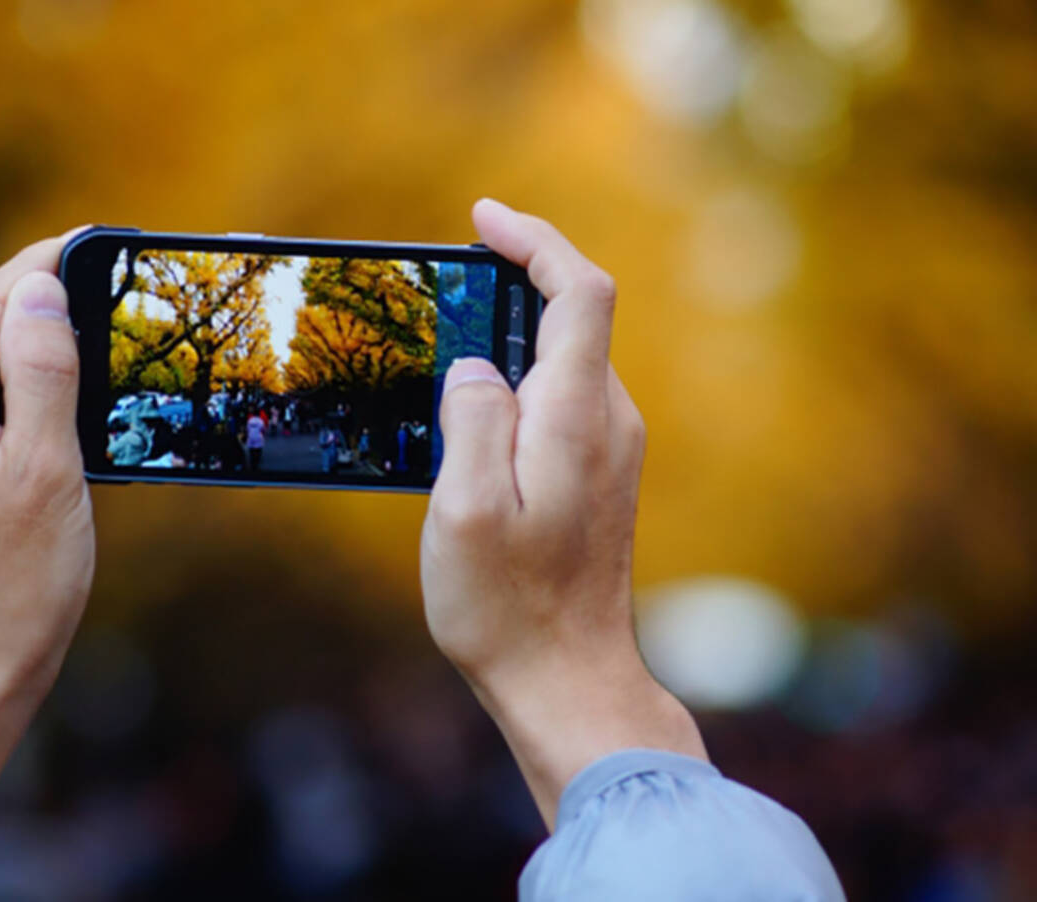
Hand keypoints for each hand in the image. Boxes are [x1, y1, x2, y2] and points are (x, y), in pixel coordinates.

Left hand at [0, 232, 94, 847]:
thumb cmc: (15, 589)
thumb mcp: (48, 471)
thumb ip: (42, 371)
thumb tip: (40, 289)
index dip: (43, 267)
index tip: (96, 240)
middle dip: (35, 302)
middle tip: (106, 282)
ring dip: (23, 347)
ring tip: (89, 338)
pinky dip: (6, 389)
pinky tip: (50, 397)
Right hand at [421, 200, 705, 827]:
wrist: (570, 679)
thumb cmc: (509, 606)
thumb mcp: (464, 511)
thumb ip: (473, 420)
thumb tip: (474, 368)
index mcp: (576, 418)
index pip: (578, 293)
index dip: (536, 241)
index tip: (483, 218)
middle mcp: (609, 423)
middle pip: (576, 318)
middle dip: (516, 282)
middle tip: (447, 286)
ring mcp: (612, 451)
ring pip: (567, 361)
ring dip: (514, 337)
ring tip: (448, 353)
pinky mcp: (602, 477)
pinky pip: (565, 401)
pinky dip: (523, 381)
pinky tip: (478, 414)